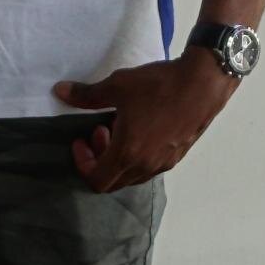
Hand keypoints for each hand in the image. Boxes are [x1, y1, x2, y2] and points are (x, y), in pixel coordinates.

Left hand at [52, 52, 235, 192]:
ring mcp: (164, 163)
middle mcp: (146, 166)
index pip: (96, 180)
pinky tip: (141, 127)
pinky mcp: (178, 155)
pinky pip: (149, 167)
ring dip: (118, 158)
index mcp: (127, 154)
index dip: (82, 163)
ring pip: (132, 175)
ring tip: (120, 127)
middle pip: (113, 182)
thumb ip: (87, 95)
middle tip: (99, 131)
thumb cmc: (159, 85)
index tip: (81, 139)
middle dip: (99, 160)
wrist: (204, 82)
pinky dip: (137, 155)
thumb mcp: (118, 86)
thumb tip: (60, 92)